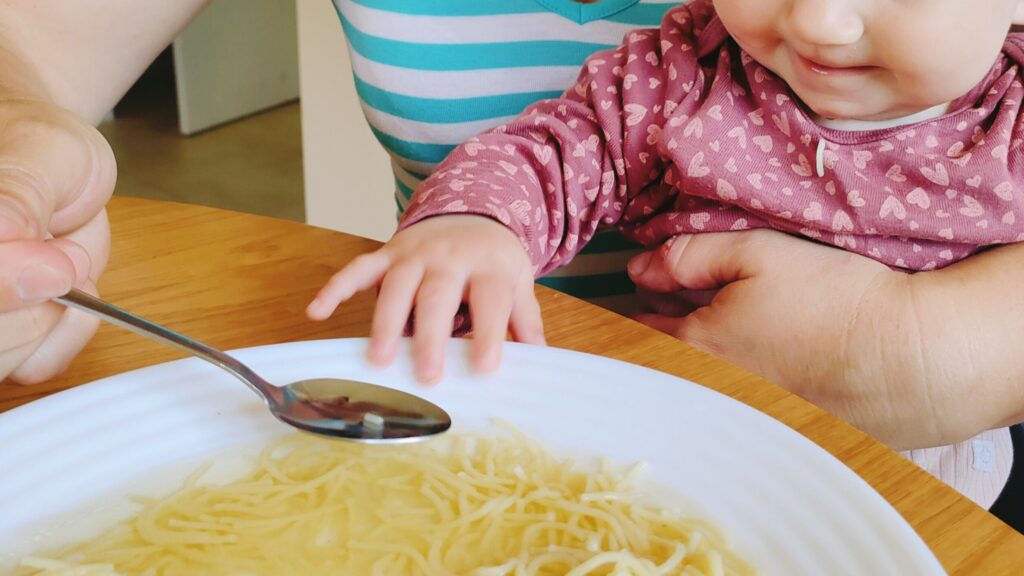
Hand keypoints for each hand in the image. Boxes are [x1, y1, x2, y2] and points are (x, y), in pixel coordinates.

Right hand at [0, 99, 114, 383]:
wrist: (54, 161)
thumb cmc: (38, 145)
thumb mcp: (41, 149)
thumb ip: (19, 193)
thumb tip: (4, 235)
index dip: (5, 285)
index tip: (52, 262)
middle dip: (34, 302)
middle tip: (61, 253)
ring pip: (1, 362)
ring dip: (52, 318)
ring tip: (59, 262)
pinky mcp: (3, 339)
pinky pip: (32, 366)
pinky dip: (66, 335)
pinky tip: (67, 296)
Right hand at [307, 215, 544, 383]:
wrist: (472, 211)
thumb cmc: (494, 261)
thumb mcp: (518, 283)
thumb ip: (525, 321)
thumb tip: (539, 361)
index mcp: (488, 267)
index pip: (491, 300)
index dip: (489, 332)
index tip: (485, 368)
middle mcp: (450, 257)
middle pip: (437, 296)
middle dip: (430, 335)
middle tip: (427, 374)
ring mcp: (415, 253)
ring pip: (396, 286)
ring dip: (385, 322)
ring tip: (378, 359)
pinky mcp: (388, 253)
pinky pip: (358, 268)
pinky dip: (336, 288)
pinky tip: (316, 311)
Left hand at [627, 229, 934, 447]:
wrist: (915, 359)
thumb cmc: (838, 302)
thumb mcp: (755, 254)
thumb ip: (688, 257)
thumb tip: (639, 269)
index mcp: (696, 348)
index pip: (639, 330)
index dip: (643, 304)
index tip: (649, 292)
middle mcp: (712, 392)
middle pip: (668, 359)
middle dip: (669, 330)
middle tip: (688, 303)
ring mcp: (746, 419)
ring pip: (704, 382)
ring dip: (707, 357)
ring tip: (742, 329)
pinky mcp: (782, 433)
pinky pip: (740, 405)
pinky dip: (744, 382)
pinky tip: (774, 359)